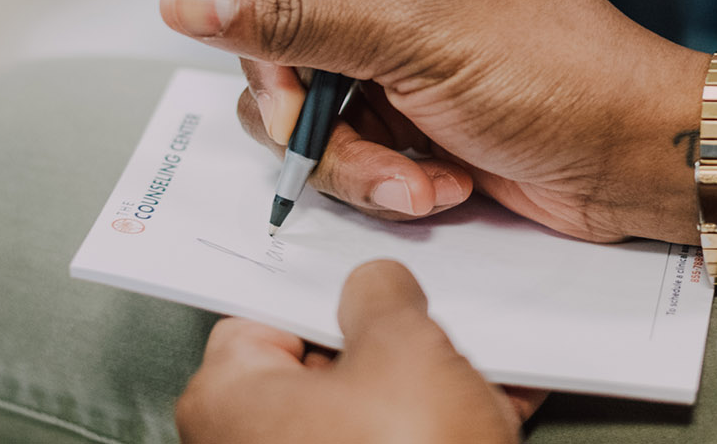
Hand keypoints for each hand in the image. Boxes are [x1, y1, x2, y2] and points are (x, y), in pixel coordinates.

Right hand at [162, 0, 709, 242]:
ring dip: (338, 147)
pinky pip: (320, 140)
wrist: (631, 164)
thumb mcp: (417, 38)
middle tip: (319, 112)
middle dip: (286, 82)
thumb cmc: (559, 73)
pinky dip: (367, 175)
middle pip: (250, 7)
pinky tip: (429, 187)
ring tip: (409, 170)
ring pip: (278, 90)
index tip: (289, 50)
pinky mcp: (382, 108)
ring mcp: (374, 42)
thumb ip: (293, 19)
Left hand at [176, 260, 546, 443]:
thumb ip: (381, 296)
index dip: (328, 296)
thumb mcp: (403, 346)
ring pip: (366, 415)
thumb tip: (377, 286)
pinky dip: (436, 432)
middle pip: (321, 368)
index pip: (266, 318)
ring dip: (423, 393)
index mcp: (227, 399)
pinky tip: (489, 412)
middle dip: (388, 350)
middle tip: (430, 334)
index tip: (372, 289)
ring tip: (473, 375)